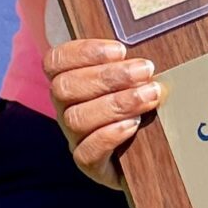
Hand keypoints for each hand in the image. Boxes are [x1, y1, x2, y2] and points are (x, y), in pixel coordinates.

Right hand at [45, 38, 159, 188]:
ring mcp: (75, 137)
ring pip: (76, 118)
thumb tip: (150, 43)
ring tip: (149, 96)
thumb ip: (133, 58)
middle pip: (65, 87)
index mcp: (70, 80)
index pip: (55, 61)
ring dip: (116, 104)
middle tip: (145, 70)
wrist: (152, 151)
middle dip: (107, 76)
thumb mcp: (136, 75)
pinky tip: (133, 125)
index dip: (83, 52)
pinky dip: (109, 136)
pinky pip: (86, 153)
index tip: (120, 49)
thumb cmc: (142, 99)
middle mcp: (66, 108)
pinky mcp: (90, 164)